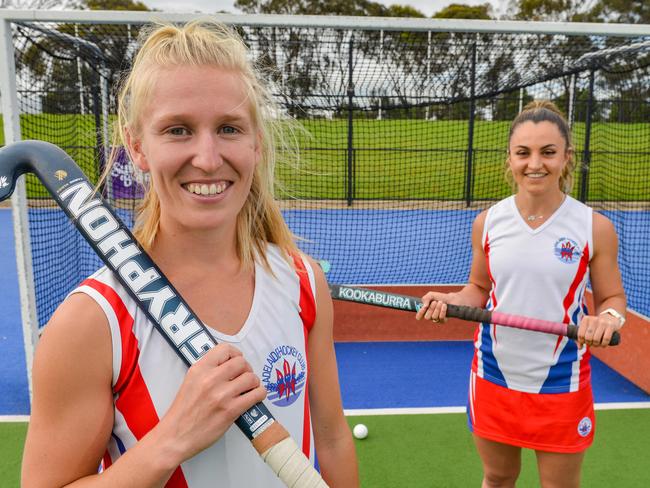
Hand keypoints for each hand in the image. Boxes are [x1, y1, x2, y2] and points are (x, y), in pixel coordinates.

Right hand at [155, 344, 267, 462]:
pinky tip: (255, 396)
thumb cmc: (182, 411)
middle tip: (244, 377)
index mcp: (199, 369)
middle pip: (242, 362)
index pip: (225, 349)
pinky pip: (256, 395)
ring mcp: (221, 395)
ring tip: (250, 388)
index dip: (236, 354)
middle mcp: (210, 379)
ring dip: (254, 382)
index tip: (237, 361)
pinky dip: (259, 394)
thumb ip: (208, 370)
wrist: (175, 436)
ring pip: (251, 378)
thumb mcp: (190, 381)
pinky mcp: (230, 411)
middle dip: (247, 369)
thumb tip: (229, 364)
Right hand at [416, 292, 458, 323]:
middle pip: (427, 317)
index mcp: (425, 310)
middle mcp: (429, 316)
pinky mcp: (443, 321)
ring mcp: (436, 319)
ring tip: (441, 302)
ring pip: (434, 317)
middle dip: (431, 308)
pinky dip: (443, 311)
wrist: (451, 298)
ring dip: (438, 308)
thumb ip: (425, 299)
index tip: (424, 308)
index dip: (420, 313)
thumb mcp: (431, 295)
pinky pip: (440, 318)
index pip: (419, 316)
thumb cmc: (440, 297)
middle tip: (435, 302)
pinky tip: (445, 305)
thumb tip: (424, 306)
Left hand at [577, 313, 621, 347]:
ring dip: (596, 345)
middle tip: (591, 344)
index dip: (581, 341)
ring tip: (597, 344)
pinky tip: (603, 345)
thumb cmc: (596, 326)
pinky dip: (604, 344)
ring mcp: (603, 322)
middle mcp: (594, 320)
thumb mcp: (587, 328)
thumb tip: (580, 347)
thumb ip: (582, 336)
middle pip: (588, 337)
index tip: (584, 343)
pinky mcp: (611, 326)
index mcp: (586, 319)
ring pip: (596, 339)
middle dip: (589, 343)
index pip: (580, 334)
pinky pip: (606, 339)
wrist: (610, 319)